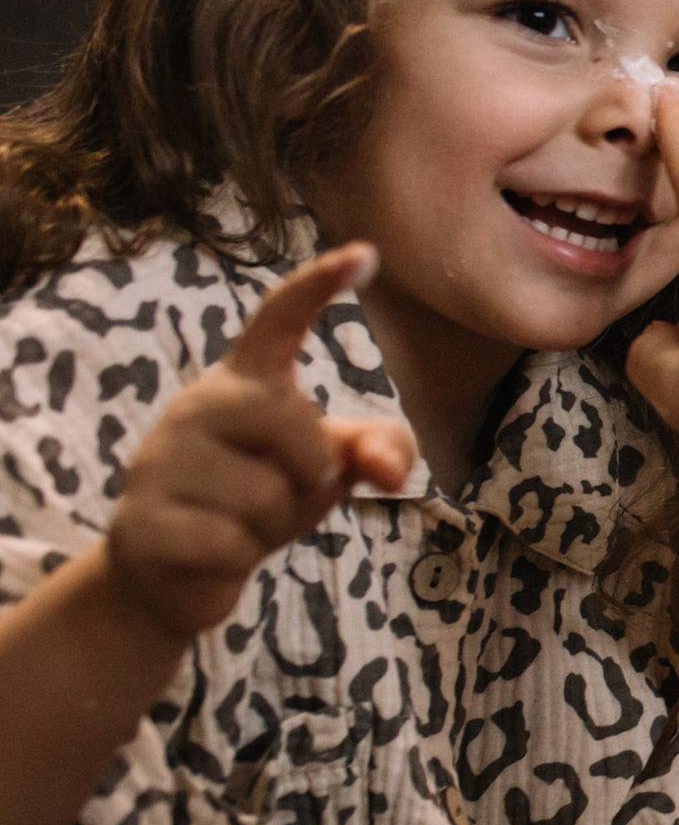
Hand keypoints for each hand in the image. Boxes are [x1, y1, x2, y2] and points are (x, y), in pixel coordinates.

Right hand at [105, 244, 416, 639]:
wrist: (170, 572)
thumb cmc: (255, 501)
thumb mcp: (325, 470)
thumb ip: (377, 451)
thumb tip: (389, 469)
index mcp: (244, 382)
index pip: (280, 320)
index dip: (320, 286)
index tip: (365, 252)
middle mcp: (198, 405)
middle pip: (294, 423)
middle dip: (310, 472)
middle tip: (279, 491)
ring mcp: (161, 460)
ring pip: (265, 496)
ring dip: (270, 525)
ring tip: (238, 522)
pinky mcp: (143, 519)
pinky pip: (229, 543)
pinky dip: (237, 558)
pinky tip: (210, 550)